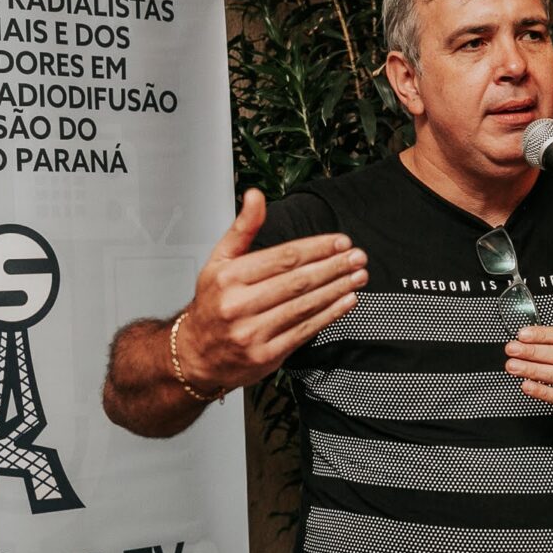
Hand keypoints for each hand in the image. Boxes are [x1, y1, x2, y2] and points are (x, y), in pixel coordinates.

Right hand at [177, 189, 365, 391]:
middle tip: (358, 257)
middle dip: (333, 267)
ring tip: (358, 276)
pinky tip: (346, 302)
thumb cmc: (211, 304)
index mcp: (229, 278)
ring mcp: (252, 333)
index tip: (340, 242)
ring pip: (304, 306)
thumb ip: (242, 229)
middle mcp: (238, 305)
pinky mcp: (265, 356)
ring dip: (337, 289)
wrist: (195, 355)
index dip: (316, 248)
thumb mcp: (219, 261)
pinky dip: (329, 315)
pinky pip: (304, 331)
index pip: (282, 257)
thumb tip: (255, 196)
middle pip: (297, 281)